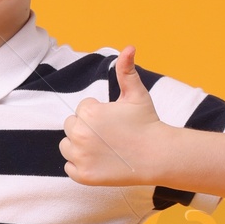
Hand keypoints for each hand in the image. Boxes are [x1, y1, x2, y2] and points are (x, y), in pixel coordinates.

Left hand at [60, 46, 162, 186]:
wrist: (157, 156)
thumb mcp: (136, 94)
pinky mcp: (83, 176)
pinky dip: (81, 166)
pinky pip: (69, 167)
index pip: (82, 109)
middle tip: (109, 135)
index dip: (98, 114)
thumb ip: (126, 70)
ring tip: (104, 147)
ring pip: (66, 146)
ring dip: (79, 146)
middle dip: (86, 128)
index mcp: (88, 112)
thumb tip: (129, 47)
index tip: (114, 121)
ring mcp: (80, 157)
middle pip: (71, 126)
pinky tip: (100, 161)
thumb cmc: (147, 123)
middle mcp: (80, 134)